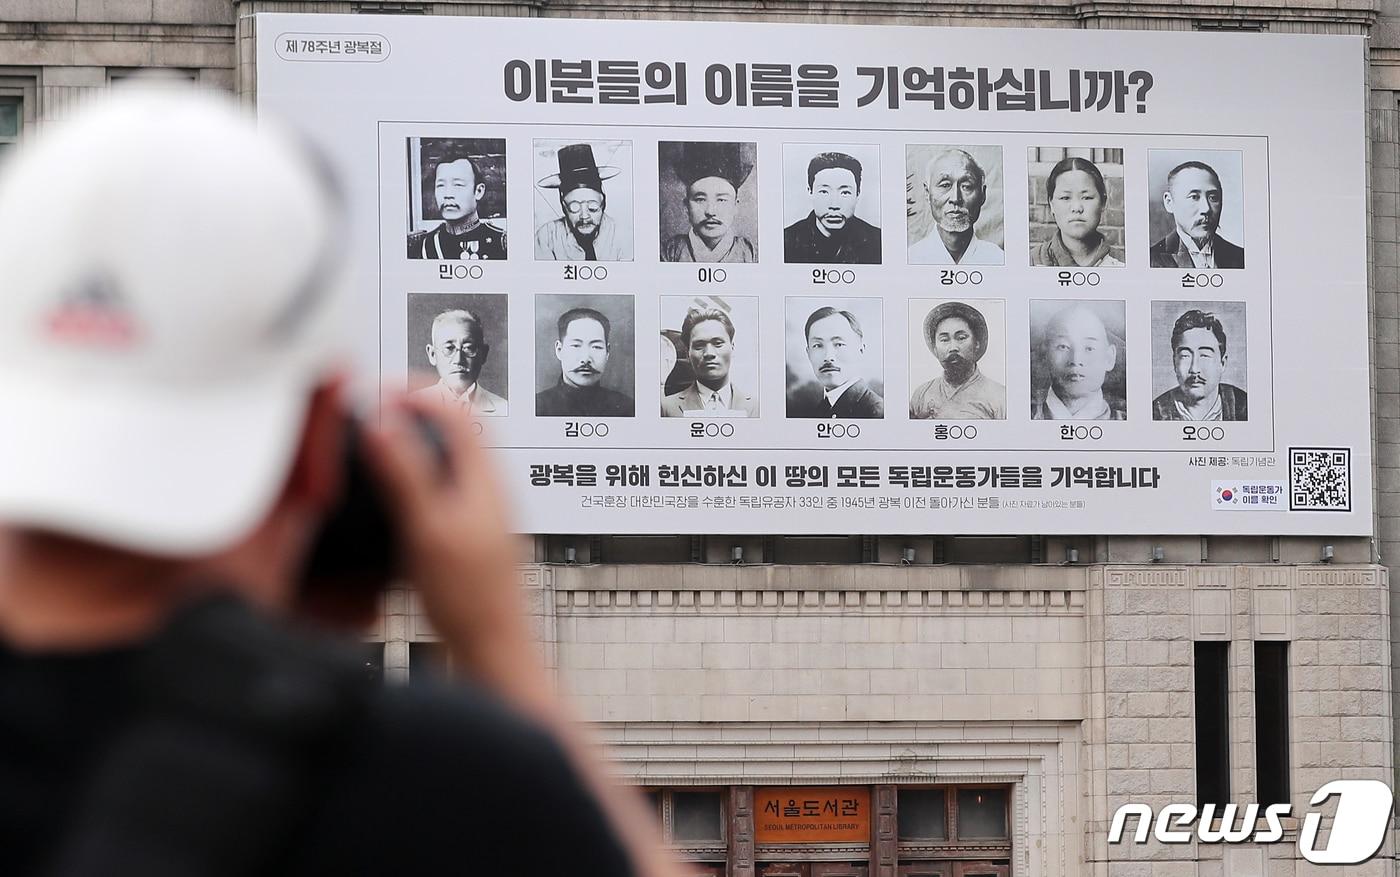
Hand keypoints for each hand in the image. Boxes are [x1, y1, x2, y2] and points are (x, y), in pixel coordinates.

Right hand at [362, 392, 531, 682]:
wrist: (494, 650)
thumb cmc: (471, 600)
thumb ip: (406, 473)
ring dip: (413, 444)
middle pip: (453, 429)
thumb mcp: (429, 528)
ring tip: (377, 444)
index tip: (379, 391)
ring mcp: (480, 514)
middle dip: (412, 411)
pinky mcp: (469, 538)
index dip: (417, 390)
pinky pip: (441, 490)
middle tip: (373, 409)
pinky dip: (415, 480)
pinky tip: (392, 500)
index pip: (457, 407)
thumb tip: (385, 422)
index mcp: (484, 478)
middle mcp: (488, 490)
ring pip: (447, 460)